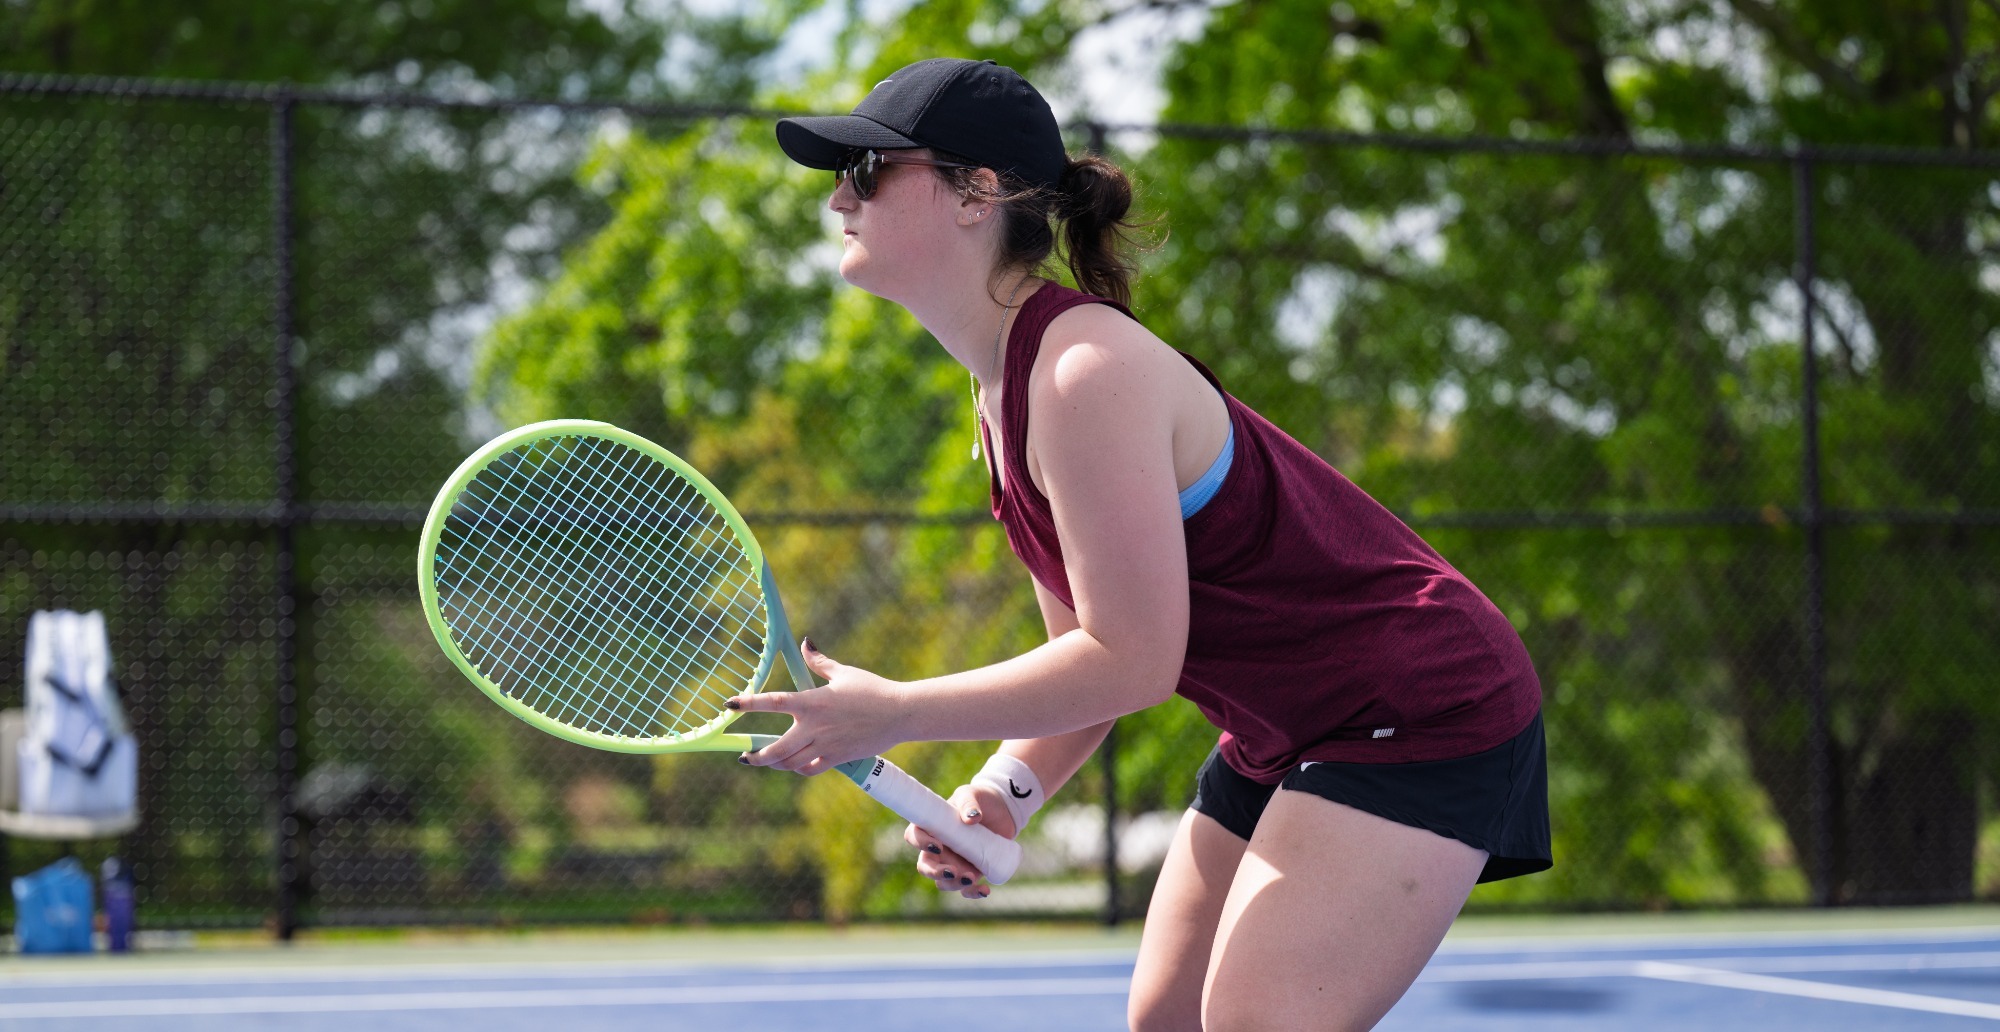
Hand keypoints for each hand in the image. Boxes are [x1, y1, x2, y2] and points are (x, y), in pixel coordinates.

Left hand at [728, 638, 910, 776]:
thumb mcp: (844, 673)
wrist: (900, 714)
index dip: (748, 703)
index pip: (772, 703)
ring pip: (790, 763)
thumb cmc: (873, 689)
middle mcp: (814, 727)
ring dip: (774, 763)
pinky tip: (794, 765)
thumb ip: (819, 662)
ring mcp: (825, 745)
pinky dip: (798, 769)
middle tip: (744, 755)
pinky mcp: (837, 758)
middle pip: (775, 748)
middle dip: (755, 756)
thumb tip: (806, 644)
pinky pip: (810, 770)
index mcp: (812, 702)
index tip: (729, 705)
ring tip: (765, 760)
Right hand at [905, 781, 1015, 899]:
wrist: (1003, 811)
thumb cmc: (980, 799)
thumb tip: (971, 818)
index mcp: (931, 827)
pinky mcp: (970, 871)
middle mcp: (938, 849)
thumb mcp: (972, 795)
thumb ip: (969, 803)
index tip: (938, 845)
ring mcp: (953, 863)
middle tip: (952, 871)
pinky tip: (985, 890)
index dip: (920, 843)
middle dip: (935, 873)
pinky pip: (966, 889)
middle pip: (925, 866)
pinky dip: (973, 892)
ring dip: (954, 884)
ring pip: (943, 882)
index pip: (914, 836)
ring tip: (971, 877)